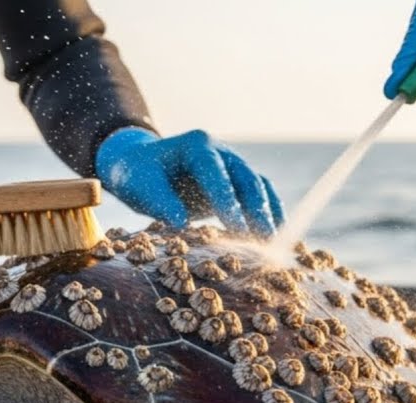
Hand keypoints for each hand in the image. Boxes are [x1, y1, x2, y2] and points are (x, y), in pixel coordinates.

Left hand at [95, 127, 282, 236]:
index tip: (236, 227)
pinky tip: (277, 238)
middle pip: (246, 178)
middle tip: (265, 239)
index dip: (228, 199)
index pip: (216, 172)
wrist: (140, 166)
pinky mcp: (236, 184)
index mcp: (197, 145)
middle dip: (257, 209)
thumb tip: (181, 224)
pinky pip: (260, 197)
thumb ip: (161, 202)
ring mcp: (231, 166)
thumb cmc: (138, 175)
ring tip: (277, 243)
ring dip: (269, 214)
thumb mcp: (141, 186)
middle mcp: (220, 152)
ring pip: (259, 188)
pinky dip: (269, 215)